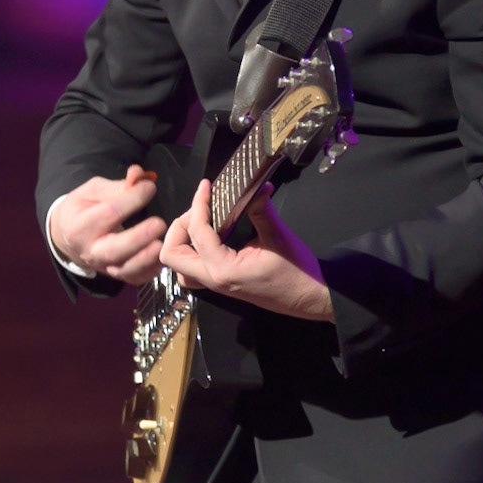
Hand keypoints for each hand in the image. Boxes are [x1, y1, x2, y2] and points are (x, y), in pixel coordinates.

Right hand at [49, 164, 164, 284]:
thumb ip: (118, 185)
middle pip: (114, 249)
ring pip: (125, 269)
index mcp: (80, 225)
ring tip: (162, 245)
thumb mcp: (92, 191)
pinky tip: (162, 259)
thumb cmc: (82, 208)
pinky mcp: (115, 276)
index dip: (132, 199)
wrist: (67, 236)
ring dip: (146, 259)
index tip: (150, 187)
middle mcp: (90, 250)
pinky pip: (134, 279)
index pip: (109, 213)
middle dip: (139, 237)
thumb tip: (139, 176)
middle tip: (159, 224)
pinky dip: (150, 272)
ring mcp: (103, 266)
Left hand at [158, 178, 334, 322]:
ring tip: (202, 220)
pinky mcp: (220, 282)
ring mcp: (215, 284)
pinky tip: (209, 235)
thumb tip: (255, 184)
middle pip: (172, 254)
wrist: (310, 298)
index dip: (199, 204)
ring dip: (182, 240)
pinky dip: (191, 251)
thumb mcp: (278, 235)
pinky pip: (191, 269)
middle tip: (201, 207)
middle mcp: (213, 279)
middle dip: (180, 226)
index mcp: (224, 269)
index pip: (197, 232)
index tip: (206, 186)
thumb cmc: (297, 271)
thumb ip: (260, 208)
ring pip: (178, 265)